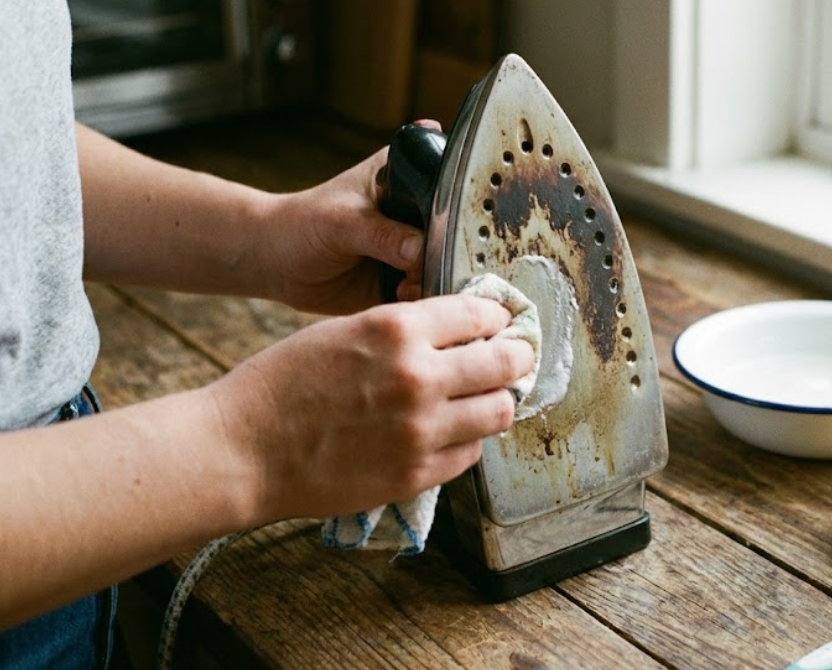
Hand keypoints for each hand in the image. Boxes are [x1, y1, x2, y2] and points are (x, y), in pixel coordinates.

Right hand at [208, 294, 534, 520]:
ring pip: (500, 411)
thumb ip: (403, 329)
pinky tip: (451, 431)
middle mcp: (418, 377)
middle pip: (505, 362)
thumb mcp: (342, 330)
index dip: (495, 316)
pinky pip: (471, 453)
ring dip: (498, 400)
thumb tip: (459, 329)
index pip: (480, 314)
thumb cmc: (281, 384)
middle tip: (514, 356)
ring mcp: (421, 431)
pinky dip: (468, 438)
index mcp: (397, 330)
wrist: (242, 451)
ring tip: (486, 396)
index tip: (499, 322)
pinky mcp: (416, 474)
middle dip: (515, 355)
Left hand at [257, 121, 440, 313]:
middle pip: (454, 233)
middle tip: (426, 266)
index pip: (449, 189)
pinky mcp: (404, 280)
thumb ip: (383, 234)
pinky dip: (421, 298)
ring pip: (444, 266)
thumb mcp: (343, 222)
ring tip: (408, 284)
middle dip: (448, 254)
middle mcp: (415, 215)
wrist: (276, 262)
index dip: (458, 209)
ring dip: (434, 279)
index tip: (452, 231)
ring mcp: (412, 249)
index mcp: (407, 180)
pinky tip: (402, 295)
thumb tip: (419, 250)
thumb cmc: (304, 224)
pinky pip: (426, 292)